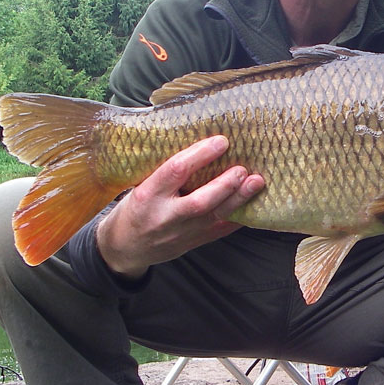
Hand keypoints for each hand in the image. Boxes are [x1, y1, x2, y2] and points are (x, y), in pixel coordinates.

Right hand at [95, 135, 264, 278]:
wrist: (126, 248)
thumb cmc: (134, 208)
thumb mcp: (138, 185)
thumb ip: (164, 168)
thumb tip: (197, 136)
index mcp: (147, 195)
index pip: (175, 171)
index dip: (200, 155)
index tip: (221, 141)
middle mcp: (165, 216)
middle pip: (199, 201)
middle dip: (224, 184)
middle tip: (243, 168)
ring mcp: (181, 233)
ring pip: (214, 217)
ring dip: (239, 199)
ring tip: (257, 182)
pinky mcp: (194, 242)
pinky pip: (221, 230)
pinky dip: (240, 216)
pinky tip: (255, 202)